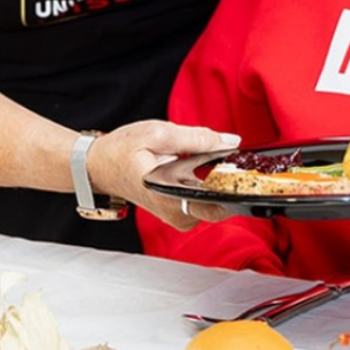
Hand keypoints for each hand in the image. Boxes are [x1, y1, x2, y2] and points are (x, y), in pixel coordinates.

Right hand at [90, 121, 236, 230]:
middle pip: (220, 206)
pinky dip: (212, 186)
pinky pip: (205, 202)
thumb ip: (196, 137)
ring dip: (222, 184)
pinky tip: (207, 169)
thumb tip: (230, 142)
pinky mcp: (179, 213)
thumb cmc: (122, 150)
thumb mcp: (158, 133)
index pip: (213, 204)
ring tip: (219, 161)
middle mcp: (173, 212)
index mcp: (167, 195)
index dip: (236, 188)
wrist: (99, 165)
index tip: (250, 174)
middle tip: (238, 161)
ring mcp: (177, 216)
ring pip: (215, 204)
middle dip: (232, 183)